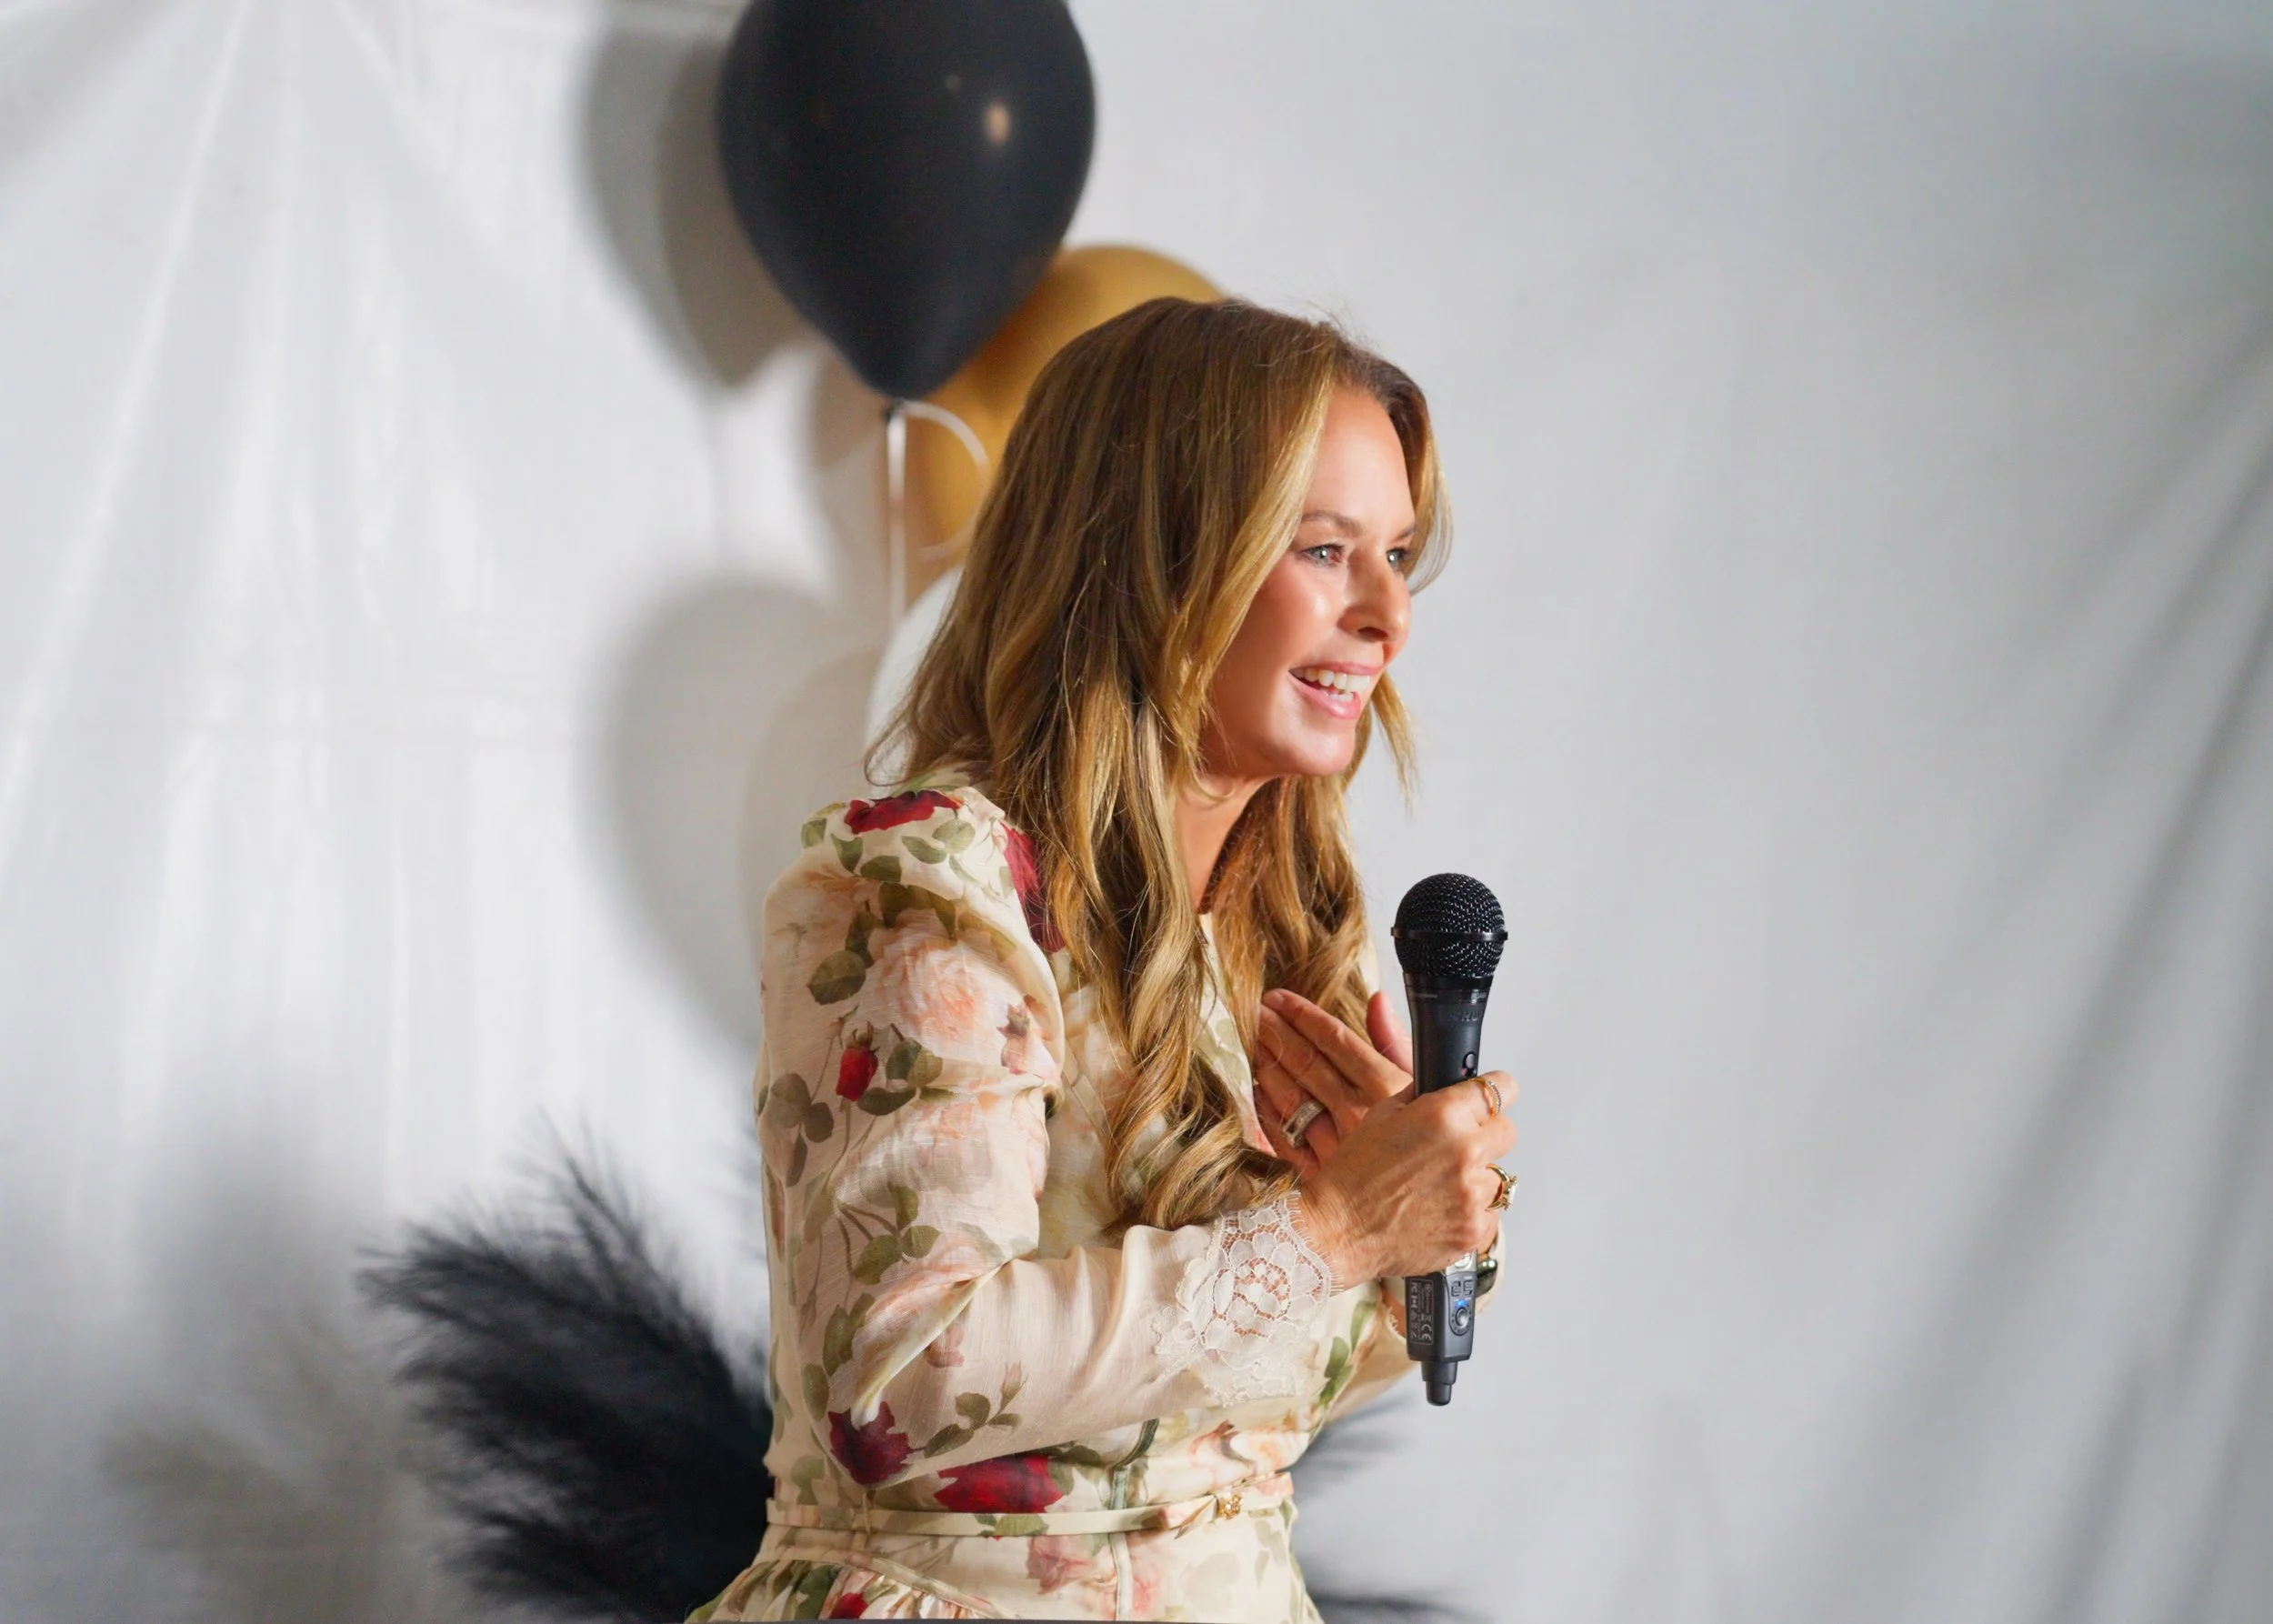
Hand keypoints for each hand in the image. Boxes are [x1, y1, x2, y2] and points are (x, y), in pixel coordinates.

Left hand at [1253, 988, 1413, 1175]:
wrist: (1433, 1209)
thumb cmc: (1430, 1144)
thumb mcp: (1425, 1087)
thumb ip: (1397, 1042)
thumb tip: (1378, 1000)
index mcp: (1385, 1089)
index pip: (1337, 1041)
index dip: (1304, 1016)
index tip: (1280, 999)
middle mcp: (1358, 1114)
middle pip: (1309, 1065)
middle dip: (1278, 1033)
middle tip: (1255, 1012)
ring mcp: (1337, 1146)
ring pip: (1293, 1099)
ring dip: (1269, 1067)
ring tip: (1252, 1043)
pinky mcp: (1322, 1176)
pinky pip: (1286, 1139)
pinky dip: (1268, 1114)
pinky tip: (1257, 1092)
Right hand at [1288, 1070, 1516, 1286]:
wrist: (1341, 1229)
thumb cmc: (1353, 1176)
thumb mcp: (1380, 1115)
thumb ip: (1421, 1098)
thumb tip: (1445, 1089)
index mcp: (1444, 1115)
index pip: (1500, 1089)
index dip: (1492, 1094)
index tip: (1489, 1102)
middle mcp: (1465, 1151)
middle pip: (1507, 1132)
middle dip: (1485, 1136)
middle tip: (1455, 1150)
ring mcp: (1473, 1195)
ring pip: (1498, 1177)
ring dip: (1475, 1179)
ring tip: (1438, 1188)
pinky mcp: (1474, 1230)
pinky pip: (1490, 1214)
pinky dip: (1471, 1213)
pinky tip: (1439, 1212)